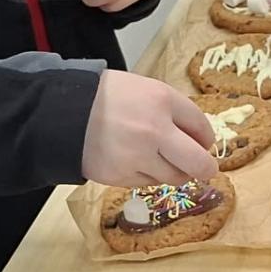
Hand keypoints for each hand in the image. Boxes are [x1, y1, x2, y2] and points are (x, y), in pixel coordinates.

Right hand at [80, 70, 217, 186]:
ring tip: (162, 160)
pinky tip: (137, 161)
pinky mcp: (122, 177)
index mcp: (163, 101)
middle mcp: (155, 130)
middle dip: (206, 168)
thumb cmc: (108, 97)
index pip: (202, 128)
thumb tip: (199, 139)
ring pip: (175, 177)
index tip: (203, 143)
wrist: (64, 112)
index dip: (206, 139)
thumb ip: (173, 110)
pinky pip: (149, 183)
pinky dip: (149, 175)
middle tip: (205, 169)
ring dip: (175, 172)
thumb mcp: (145, 88)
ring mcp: (138, 157)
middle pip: (198, 163)